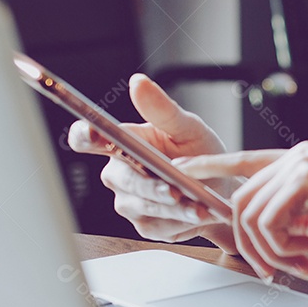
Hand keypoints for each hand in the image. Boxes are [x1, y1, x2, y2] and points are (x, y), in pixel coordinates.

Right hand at [67, 74, 238, 250]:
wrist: (222, 190)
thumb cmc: (200, 153)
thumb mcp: (188, 127)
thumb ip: (163, 110)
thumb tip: (138, 82)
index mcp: (122, 143)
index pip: (87, 137)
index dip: (85, 135)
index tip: (94, 133)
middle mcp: (119, 173)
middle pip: (121, 178)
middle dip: (149, 183)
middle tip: (174, 187)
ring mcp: (130, 201)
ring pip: (142, 204)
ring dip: (171, 205)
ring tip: (198, 203)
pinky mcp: (145, 224)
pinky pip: (157, 223)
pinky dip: (180, 219)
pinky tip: (197, 213)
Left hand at [180, 141, 307, 280]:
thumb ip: (280, 216)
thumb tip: (242, 229)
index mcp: (300, 161)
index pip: (243, 160)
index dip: (208, 166)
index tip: (179, 170)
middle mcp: (298, 156)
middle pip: (240, 200)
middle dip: (250, 244)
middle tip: (276, 268)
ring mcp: (302, 165)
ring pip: (248, 215)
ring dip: (267, 251)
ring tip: (299, 262)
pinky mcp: (306, 182)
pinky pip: (265, 223)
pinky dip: (280, 249)